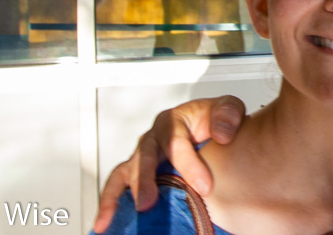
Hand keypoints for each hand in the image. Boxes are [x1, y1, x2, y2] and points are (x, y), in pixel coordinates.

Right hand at [92, 96, 246, 232]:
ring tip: (109, 220)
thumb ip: (227, 115)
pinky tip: (104, 224)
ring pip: (123, 174)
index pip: (176, 142)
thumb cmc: (213, 122)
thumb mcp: (226, 109)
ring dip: (115, 197)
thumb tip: (223, 134)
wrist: (210, 130)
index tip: (205, 187)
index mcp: (172, 122)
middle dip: (144, 182)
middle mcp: (152, 140)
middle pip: (144, 159)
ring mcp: (141, 158)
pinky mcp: (136, 176)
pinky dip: (109, 205)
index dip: (189, 165)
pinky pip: (117, 188)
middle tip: (148, 203)